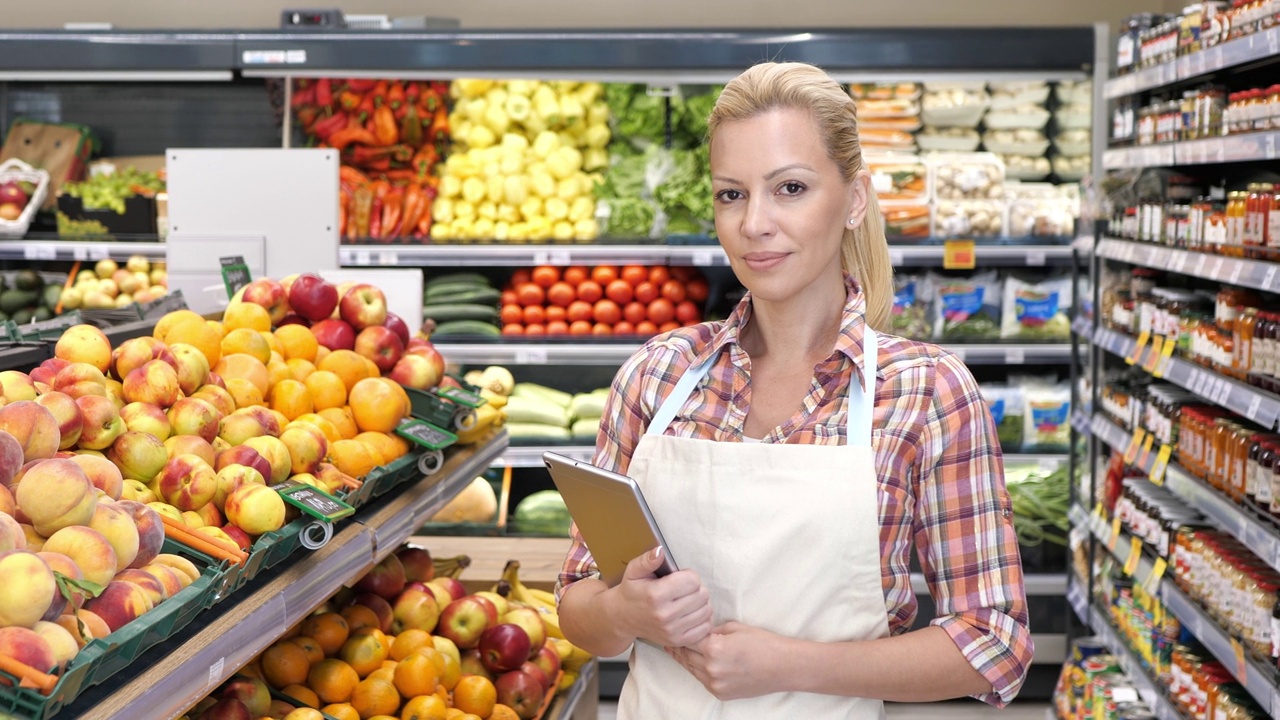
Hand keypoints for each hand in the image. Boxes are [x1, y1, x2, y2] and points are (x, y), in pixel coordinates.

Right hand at [610, 546, 712, 647]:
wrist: (622, 619)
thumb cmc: (632, 591)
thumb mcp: (634, 571)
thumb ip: (648, 560)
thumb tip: (660, 550)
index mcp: (655, 595)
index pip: (692, 580)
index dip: (689, 575)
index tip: (680, 577)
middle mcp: (664, 615)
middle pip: (702, 595)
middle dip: (695, 588)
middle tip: (683, 589)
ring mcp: (672, 631)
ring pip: (706, 610)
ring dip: (700, 602)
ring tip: (687, 600)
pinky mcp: (678, 641)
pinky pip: (705, 627)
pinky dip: (702, 618)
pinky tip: (691, 612)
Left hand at [665, 622, 786, 700]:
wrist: (783, 667)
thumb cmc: (763, 643)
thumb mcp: (735, 628)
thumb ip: (713, 630)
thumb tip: (699, 631)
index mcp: (713, 648)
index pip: (687, 638)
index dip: (679, 632)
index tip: (670, 627)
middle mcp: (711, 668)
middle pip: (685, 655)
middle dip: (678, 646)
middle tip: (667, 638)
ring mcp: (715, 683)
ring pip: (691, 669)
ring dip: (685, 659)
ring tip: (675, 650)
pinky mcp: (720, 693)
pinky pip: (702, 680)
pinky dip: (698, 671)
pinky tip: (694, 662)